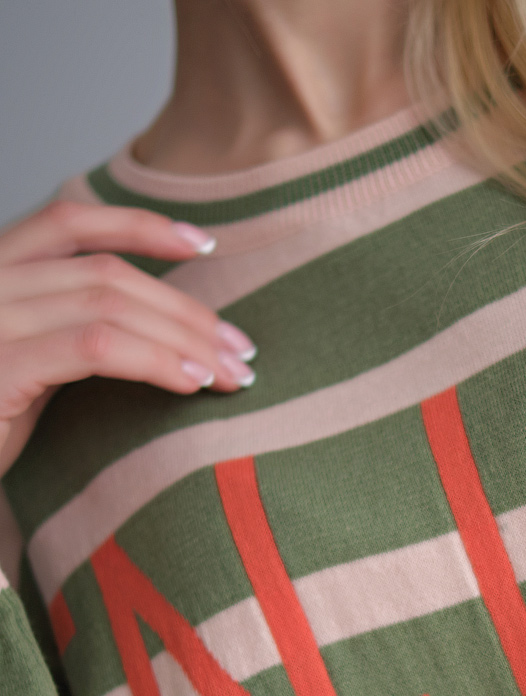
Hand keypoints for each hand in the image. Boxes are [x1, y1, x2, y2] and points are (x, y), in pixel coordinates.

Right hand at [0, 200, 257, 477]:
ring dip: (183, 337)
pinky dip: (153, 359)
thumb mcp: (30, 365)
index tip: (206, 245)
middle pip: (105, 273)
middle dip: (185, 309)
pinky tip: (191, 382)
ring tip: (228, 372)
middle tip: (240, 348)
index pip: (68, 222)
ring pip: (107, 304)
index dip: (140, 225)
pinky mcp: (1, 367)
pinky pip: (94, 348)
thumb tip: (160, 327)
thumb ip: (72, 331)